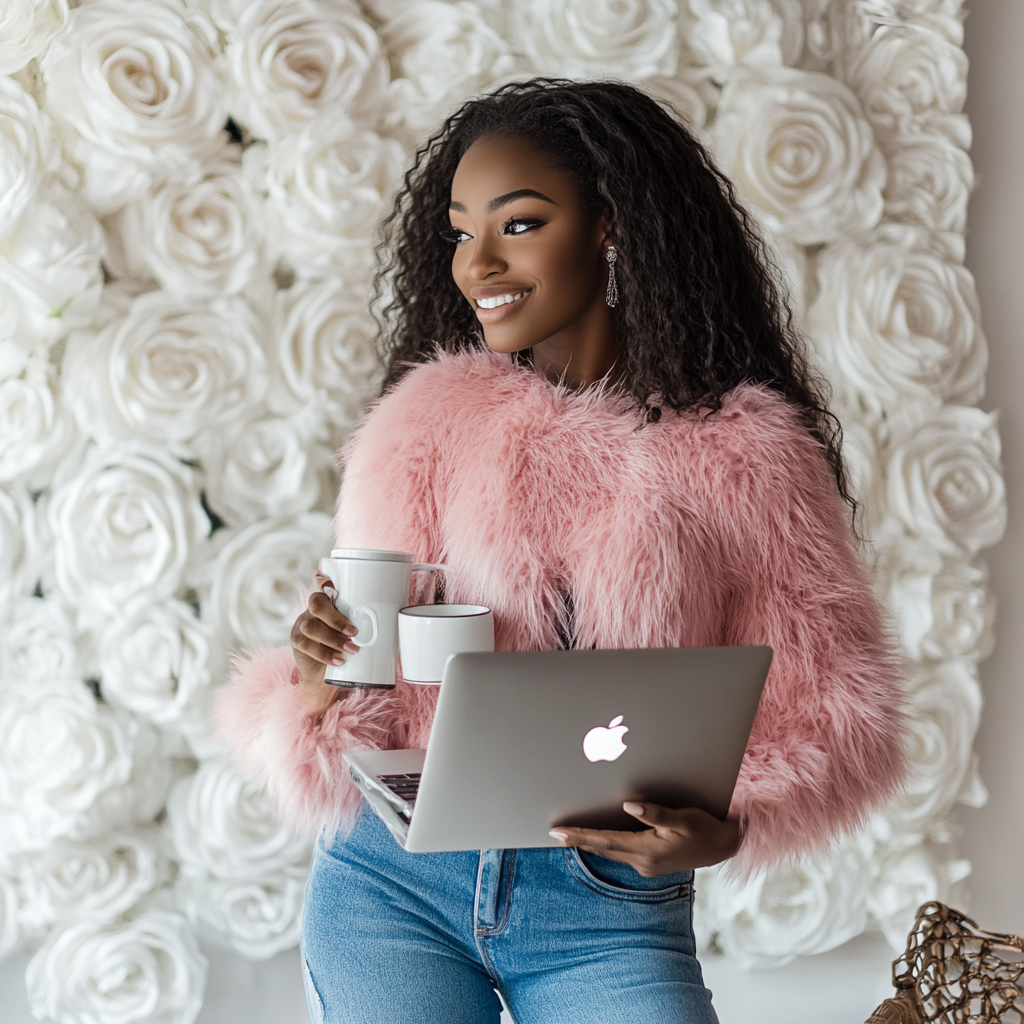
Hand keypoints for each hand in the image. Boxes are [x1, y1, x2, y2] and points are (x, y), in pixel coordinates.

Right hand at [289, 573, 360, 715]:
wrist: (326, 676)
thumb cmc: (346, 648)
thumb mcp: (357, 632)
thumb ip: (366, 621)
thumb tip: (396, 616)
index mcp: (328, 602)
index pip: (324, 584)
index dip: (327, 582)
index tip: (334, 587)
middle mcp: (312, 610)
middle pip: (316, 603)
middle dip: (336, 618)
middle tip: (355, 632)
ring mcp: (302, 625)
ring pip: (311, 626)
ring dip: (333, 638)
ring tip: (352, 650)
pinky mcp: (297, 642)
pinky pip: (306, 644)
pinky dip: (324, 653)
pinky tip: (338, 660)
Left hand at [549, 803, 740, 875]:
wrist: (723, 847)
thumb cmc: (704, 828)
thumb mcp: (683, 818)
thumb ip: (655, 813)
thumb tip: (628, 806)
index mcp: (648, 851)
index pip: (605, 841)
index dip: (580, 835)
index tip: (558, 831)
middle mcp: (643, 862)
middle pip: (603, 848)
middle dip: (578, 839)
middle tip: (554, 831)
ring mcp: (646, 866)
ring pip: (611, 851)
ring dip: (590, 842)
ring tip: (569, 833)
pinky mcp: (650, 864)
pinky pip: (621, 852)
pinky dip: (606, 844)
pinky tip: (598, 838)